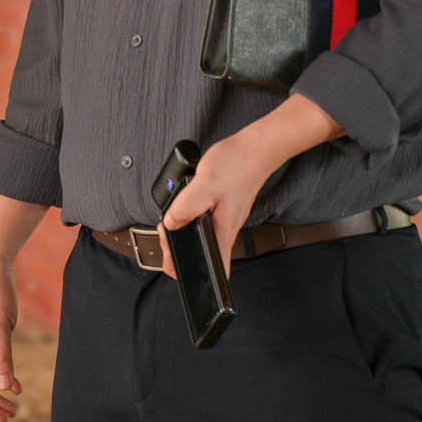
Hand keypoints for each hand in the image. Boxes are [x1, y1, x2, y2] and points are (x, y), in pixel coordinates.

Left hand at [158, 128, 276, 277]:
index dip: (192, 272)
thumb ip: (184, 207)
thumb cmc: (236, 166)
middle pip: (203, 252)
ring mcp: (226, 219)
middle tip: (165, 232)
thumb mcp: (203, 186)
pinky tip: (183, 207)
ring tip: (169, 221)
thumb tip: (170, 224)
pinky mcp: (224, 207)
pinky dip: (190, 217)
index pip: (214, 268)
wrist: (256, 149)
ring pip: (203, 235)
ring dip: (183, 230)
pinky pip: (204, 220)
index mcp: (223, 232)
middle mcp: (226, 229)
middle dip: (179, 248)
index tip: (171, 261)